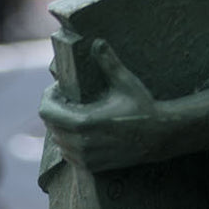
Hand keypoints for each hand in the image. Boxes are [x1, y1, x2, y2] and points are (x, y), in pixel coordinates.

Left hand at [40, 39, 169, 172]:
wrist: (160, 137)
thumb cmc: (143, 107)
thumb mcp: (125, 82)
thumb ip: (109, 62)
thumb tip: (97, 41)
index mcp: (85, 123)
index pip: (48, 112)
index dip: (49, 97)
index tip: (59, 88)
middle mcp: (82, 144)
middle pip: (51, 126)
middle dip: (55, 110)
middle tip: (67, 98)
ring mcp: (87, 158)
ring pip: (59, 142)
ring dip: (61, 127)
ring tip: (74, 113)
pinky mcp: (94, 167)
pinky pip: (70, 155)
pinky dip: (70, 143)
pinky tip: (81, 130)